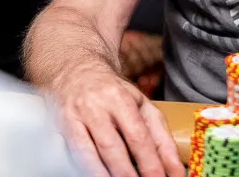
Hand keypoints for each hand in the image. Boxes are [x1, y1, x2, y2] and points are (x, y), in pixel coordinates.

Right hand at [51, 64, 183, 176]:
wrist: (76, 71)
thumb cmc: (113, 93)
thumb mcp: (140, 104)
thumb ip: (158, 132)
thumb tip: (173, 166)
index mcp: (123, 98)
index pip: (140, 134)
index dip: (154, 160)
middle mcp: (100, 105)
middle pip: (119, 144)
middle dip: (134, 171)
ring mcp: (80, 115)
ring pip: (98, 150)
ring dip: (114, 173)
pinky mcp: (65, 125)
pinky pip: (79, 152)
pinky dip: (92, 169)